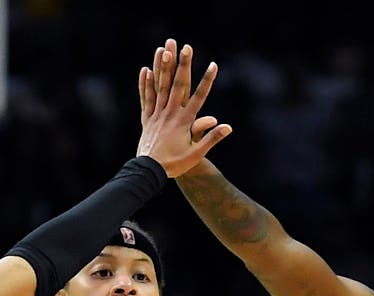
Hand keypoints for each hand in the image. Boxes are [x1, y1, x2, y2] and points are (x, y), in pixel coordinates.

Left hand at [137, 38, 231, 176]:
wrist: (149, 172)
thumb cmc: (175, 164)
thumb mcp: (196, 154)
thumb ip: (211, 138)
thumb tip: (227, 127)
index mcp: (184, 121)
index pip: (198, 96)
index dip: (207, 80)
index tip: (214, 65)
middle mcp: (170, 113)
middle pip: (178, 85)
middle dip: (183, 64)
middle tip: (186, 47)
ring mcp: (157, 114)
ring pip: (160, 86)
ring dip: (163, 67)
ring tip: (164, 49)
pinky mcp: (147, 119)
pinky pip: (146, 98)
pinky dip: (146, 83)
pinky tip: (146, 69)